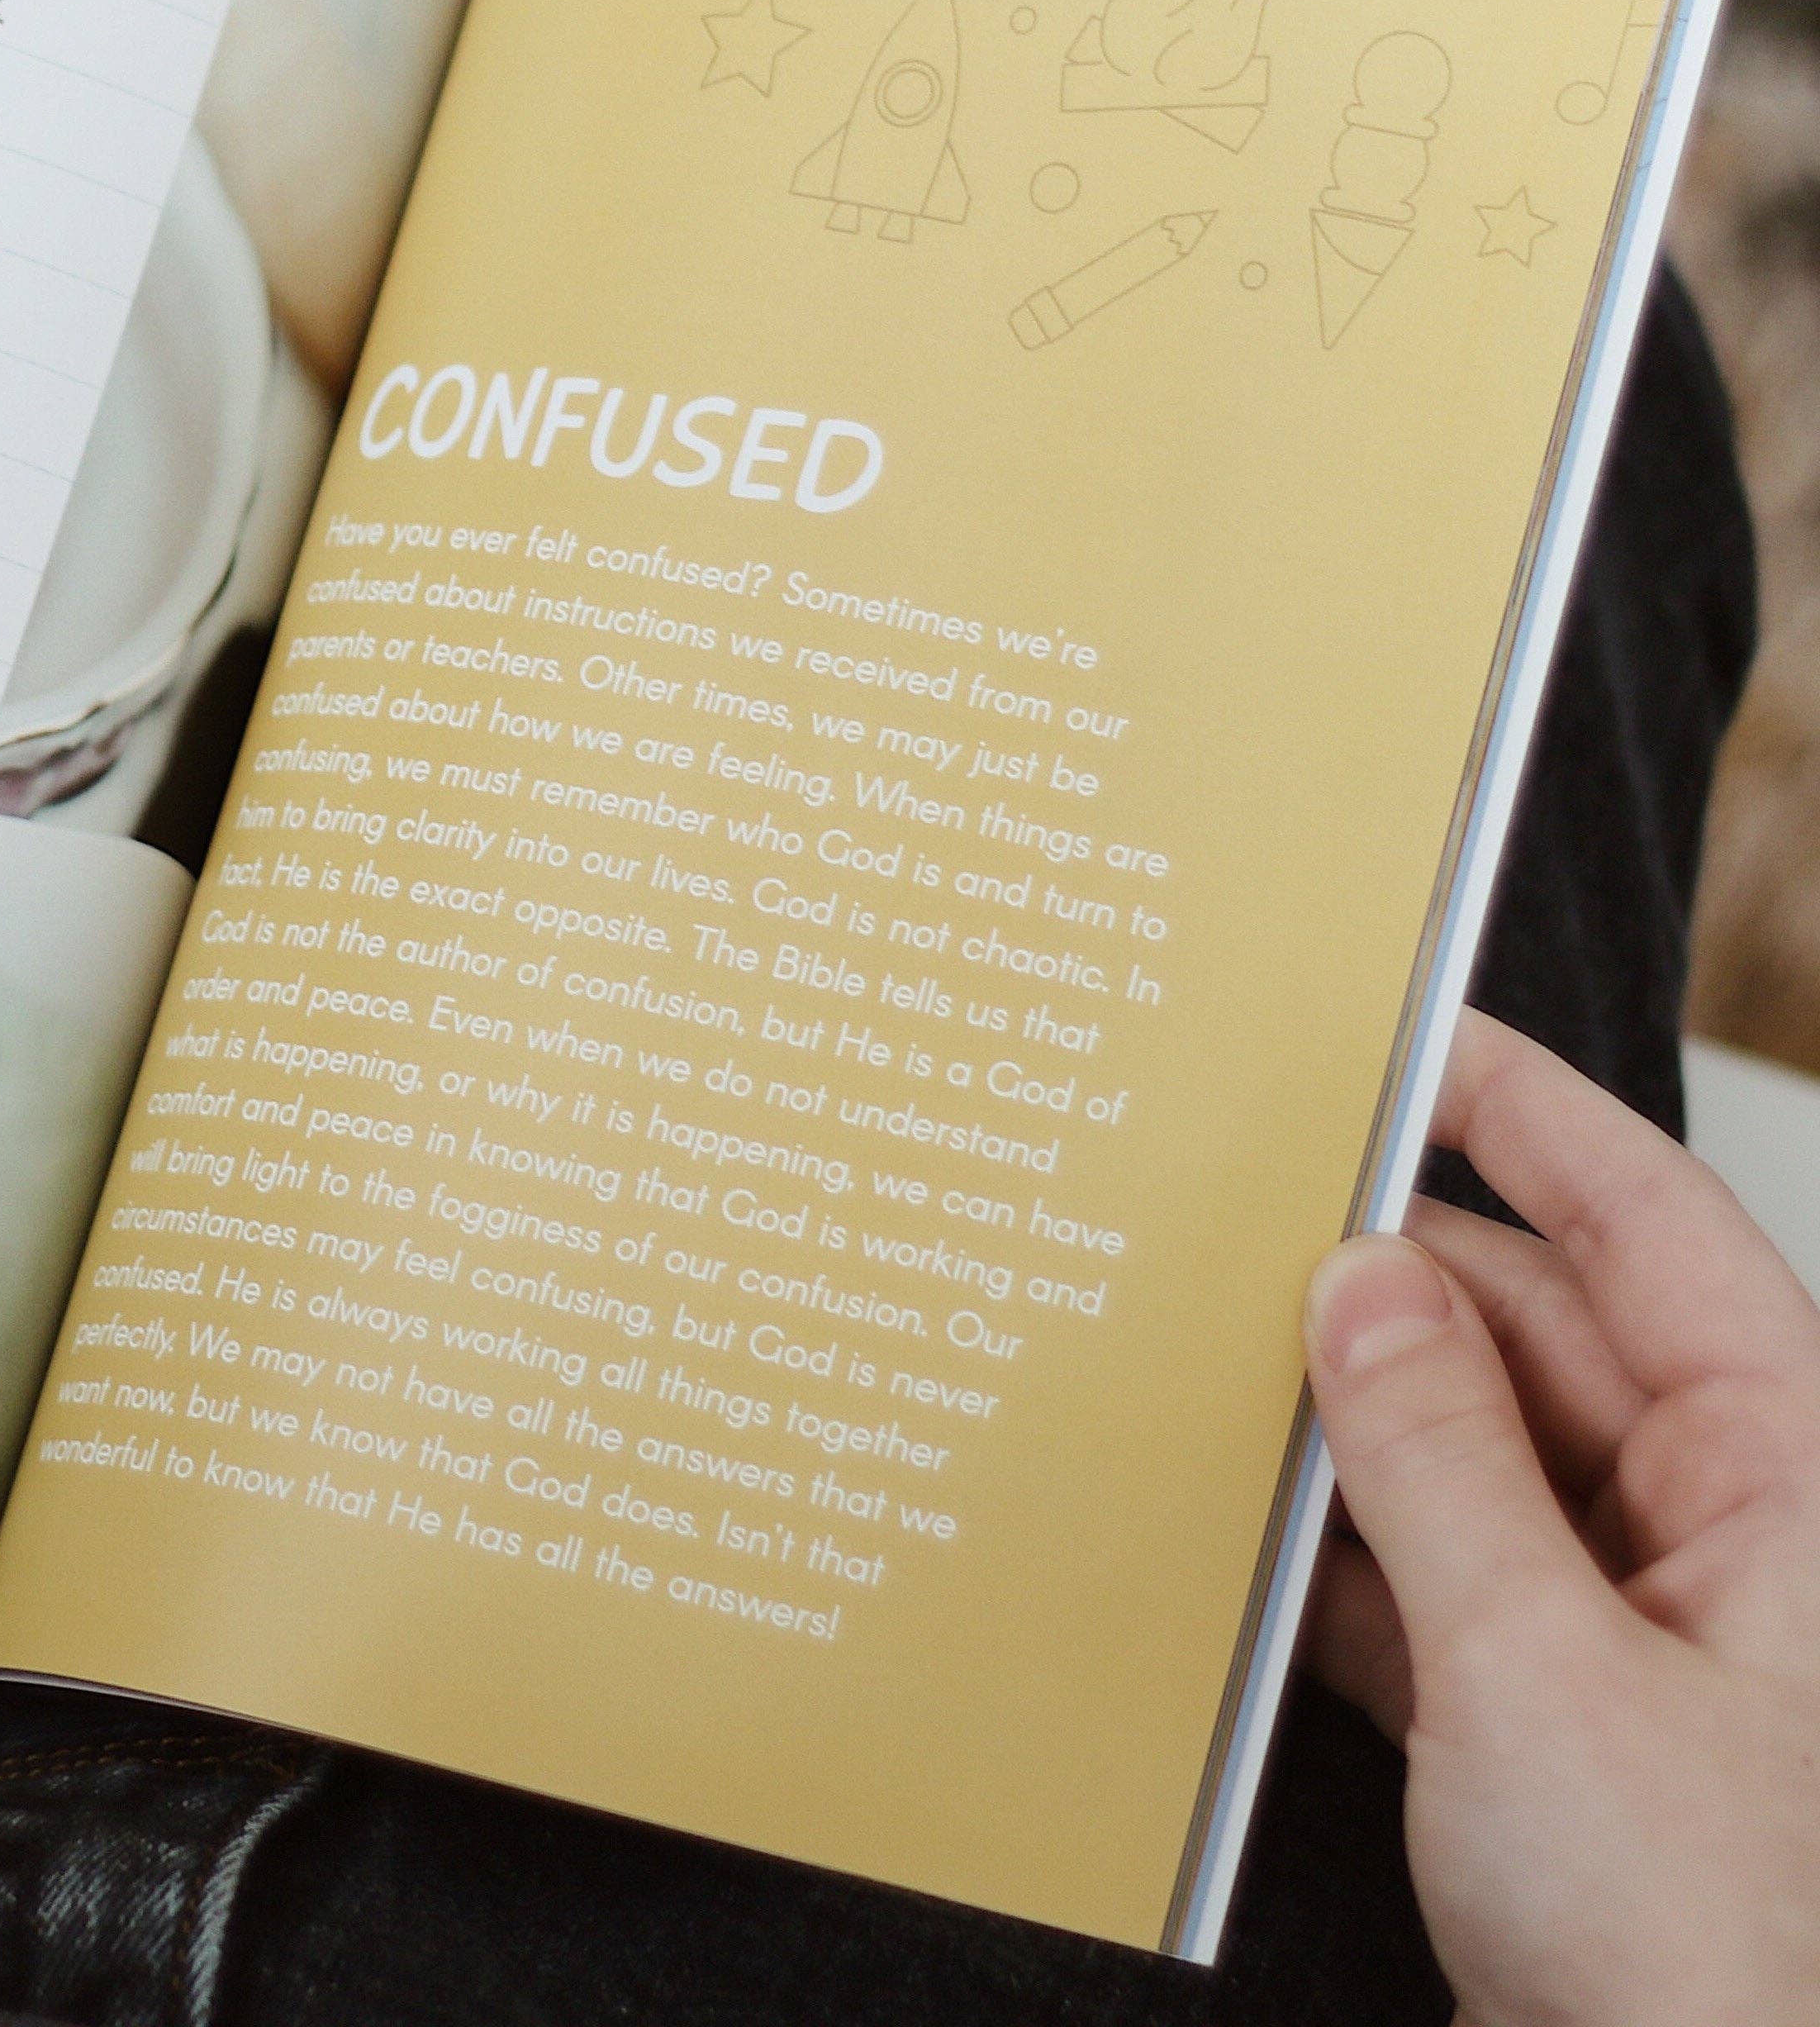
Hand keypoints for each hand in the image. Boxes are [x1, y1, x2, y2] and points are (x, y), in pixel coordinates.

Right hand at [1302, 1010, 1819, 2024]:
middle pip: (1538, 1333)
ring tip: (1200, 1365)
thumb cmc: (1709, 1966)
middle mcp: (1730, 1533)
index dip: (1525, 1109)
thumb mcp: (1541, 1677)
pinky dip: (1340, 1553)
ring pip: (1473, 1452)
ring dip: (1347, 1424)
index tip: (1396, 1028)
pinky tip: (1235, 1535)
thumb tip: (1356, 1276)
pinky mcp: (1563, 1724)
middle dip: (1386, 1284)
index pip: (1648, 1225)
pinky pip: (1438, 1574)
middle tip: (1223, 1220)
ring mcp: (1645, 1631)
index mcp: (1790, 1479)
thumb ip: (1436, 1456)